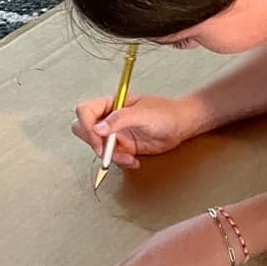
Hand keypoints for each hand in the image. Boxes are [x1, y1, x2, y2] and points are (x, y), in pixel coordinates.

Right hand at [71, 93, 196, 170]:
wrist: (182, 125)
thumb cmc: (166, 112)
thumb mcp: (142, 114)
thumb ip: (119, 119)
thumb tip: (98, 128)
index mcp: (112, 104)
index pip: (85, 111)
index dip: (87, 126)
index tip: (99, 138)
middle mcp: (110, 118)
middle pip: (84, 130)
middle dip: (94, 144)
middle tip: (107, 151)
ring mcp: (116, 133)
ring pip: (98, 147)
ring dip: (111, 156)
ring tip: (129, 157)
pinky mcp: (124, 146)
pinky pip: (113, 157)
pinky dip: (122, 162)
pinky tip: (134, 160)